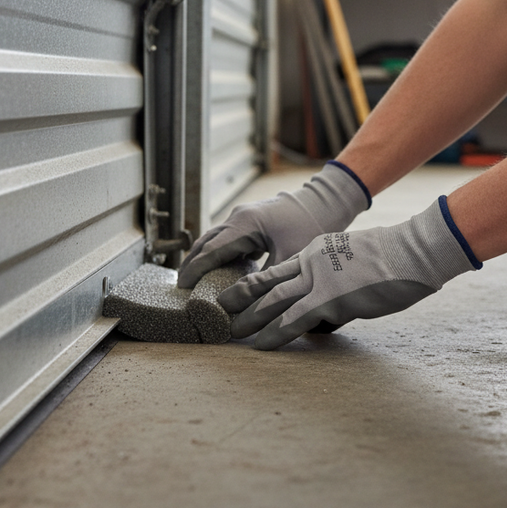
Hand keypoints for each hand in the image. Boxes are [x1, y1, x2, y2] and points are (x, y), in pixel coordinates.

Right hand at [177, 162, 370, 287]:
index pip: (211, 250)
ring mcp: (243, 215)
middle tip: (181, 287)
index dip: (195, 269)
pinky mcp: (251, 219)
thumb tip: (251, 305)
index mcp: (245, 224)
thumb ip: (267, 280)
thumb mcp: (290, 258)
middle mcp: (239, 217)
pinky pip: (227, 238)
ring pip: (215, 238)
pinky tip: (218, 268)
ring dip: (203, 257)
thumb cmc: (311, 226)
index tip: (183, 287)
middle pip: (206, 242)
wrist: (325, 202)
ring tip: (193, 280)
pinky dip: (218, 252)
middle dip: (192, 263)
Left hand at [218, 198, 480, 348]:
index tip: (239, 294)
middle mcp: (310, 261)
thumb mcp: (359, 262)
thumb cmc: (396, 260)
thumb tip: (332, 310)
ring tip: (229, 331)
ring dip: (248, 317)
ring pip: (270, 299)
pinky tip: (259, 345)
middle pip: (264, 280)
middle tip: (219, 311)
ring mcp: (317, 279)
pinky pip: (292, 319)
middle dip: (239, 297)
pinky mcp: (328, 298)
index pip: (279, 269)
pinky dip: (272, 333)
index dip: (256, 282)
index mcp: (317, 251)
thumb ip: (339, 281)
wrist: (411, 251)